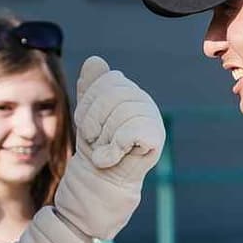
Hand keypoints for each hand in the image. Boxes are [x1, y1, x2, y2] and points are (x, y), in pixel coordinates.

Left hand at [52, 56, 164, 239]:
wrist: (100, 182)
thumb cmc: (95, 148)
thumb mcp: (87, 114)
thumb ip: (91, 88)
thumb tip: (95, 60)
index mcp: (128, 91)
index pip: (107, 79)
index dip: (90, 104)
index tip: (86, 126)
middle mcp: (144, 101)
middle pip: (114, 92)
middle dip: (95, 119)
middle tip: (94, 140)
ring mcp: (152, 118)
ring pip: (121, 111)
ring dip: (103, 136)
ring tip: (103, 150)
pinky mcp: (155, 138)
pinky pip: (131, 130)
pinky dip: (114, 147)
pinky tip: (110, 157)